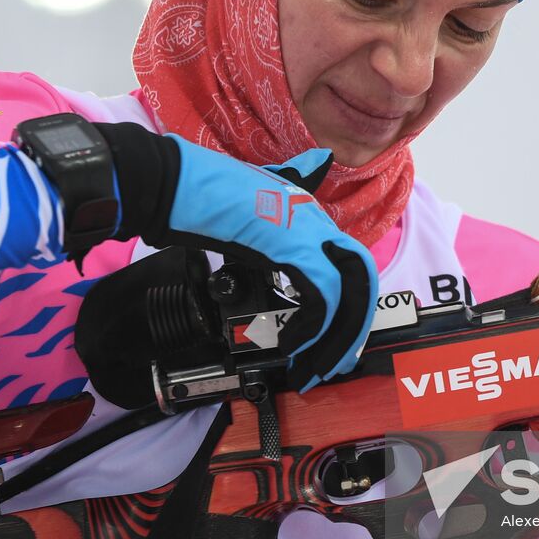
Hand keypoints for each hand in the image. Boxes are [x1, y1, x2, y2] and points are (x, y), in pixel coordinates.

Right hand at [97, 123, 376, 391]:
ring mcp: (309, 230)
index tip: (335, 343)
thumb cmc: (202, 194)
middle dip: (352, 330)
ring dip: (334, 339)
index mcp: (310, 216)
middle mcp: (318, 221)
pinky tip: (289, 344)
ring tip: (311, 367)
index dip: (350, 308)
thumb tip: (313, 171)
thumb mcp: (253, 203)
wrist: (176, 185)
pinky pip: (321, 298)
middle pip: (362, 281)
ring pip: (349, 293)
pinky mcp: (293, 245)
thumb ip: (284, 200)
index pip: (352, 267)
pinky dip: (310, 329)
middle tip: (333, 365)